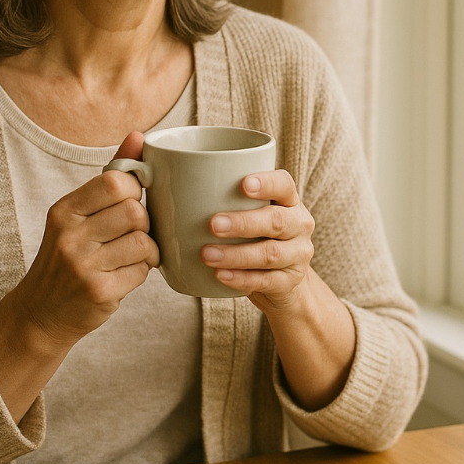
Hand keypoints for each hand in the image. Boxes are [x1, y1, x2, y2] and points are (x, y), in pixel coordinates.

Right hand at [10, 130, 158, 348]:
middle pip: (135, 212)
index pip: (115, 182)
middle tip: (130, 233)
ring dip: (146, 250)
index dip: (134, 191)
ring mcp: (83, 266)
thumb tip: (139, 135)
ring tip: (129, 255)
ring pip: (143, 242)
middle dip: (142, 223)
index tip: (129, 202)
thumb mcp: (77, 214)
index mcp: (64, 210)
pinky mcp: (100, 292)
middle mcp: (70, 236)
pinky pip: (142, 271)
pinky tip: (122, 275)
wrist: (40, 314)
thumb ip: (111, 175)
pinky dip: (140, 272)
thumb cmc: (67, 257)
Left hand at [200, 170, 314, 311]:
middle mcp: (299, 225)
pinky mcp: (289, 282)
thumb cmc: (256, 237)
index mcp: (289, 201)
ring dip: (236, 254)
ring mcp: (297, 255)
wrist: (283, 281)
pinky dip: (240, 278)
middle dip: (243, 223)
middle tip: (212, 224)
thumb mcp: (250, 214)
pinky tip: (220, 275)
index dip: (267, 183)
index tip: (243, 184)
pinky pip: (265, 281)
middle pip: (276, 221)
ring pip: (269, 254)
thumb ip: (224, 200)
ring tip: (207, 254)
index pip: (284, 185)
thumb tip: (164, 181)